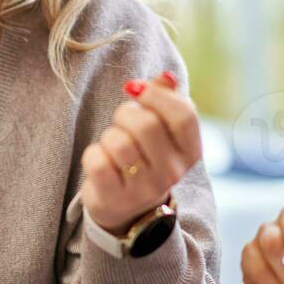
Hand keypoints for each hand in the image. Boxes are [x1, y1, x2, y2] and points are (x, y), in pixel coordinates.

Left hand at [80, 72, 202, 234]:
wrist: (125, 207)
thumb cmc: (143, 157)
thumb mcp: (161, 132)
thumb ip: (166, 100)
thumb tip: (166, 77)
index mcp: (190, 152)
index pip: (184, 115)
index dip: (157, 95)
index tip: (137, 89)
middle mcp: (172, 173)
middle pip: (147, 125)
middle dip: (126, 114)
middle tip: (122, 123)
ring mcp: (144, 189)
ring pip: (119, 142)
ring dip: (109, 136)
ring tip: (112, 146)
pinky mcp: (114, 198)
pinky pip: (97, 161)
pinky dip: (93, 154)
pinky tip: (101, 162)